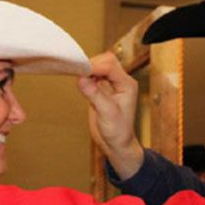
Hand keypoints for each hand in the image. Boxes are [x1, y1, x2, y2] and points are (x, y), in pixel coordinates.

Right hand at [77, 52, 143, 179]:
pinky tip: (80, 81)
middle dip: (92, 64)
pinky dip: (86, 75)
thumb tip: (81, 79)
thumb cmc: (118, 131)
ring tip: (78, 75)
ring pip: (100, 66)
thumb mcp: (106, 113)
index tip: (81, 69)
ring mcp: (112, 85)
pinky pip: (94, 75)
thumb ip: (94, 95)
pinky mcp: (102, 89)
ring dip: (88, 69)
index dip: (95, 66)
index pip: (111, 66)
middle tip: (78, 71)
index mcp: (127, 85)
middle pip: (106, 61)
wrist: (116, 143)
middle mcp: (121, 82)